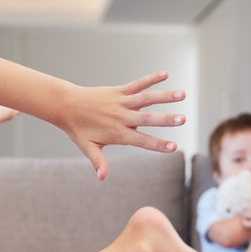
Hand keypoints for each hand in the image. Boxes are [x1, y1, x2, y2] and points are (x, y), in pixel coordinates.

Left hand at [57, 71, 184, 180]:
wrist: (67, 106)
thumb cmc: (78, 130)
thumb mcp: (88, 148)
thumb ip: (98, 161)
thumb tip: (102, 177)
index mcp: (118, 133)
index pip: (142, 140)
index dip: (158, 144)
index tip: (174, 148)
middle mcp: (122, 117)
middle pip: (147, 119)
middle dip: (166, 120)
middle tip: (183, 120)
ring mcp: (122, 102)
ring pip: (146, 98)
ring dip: (164, 96)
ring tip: (182, 95)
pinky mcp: (120, 91)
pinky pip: (138, 84)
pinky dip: (151, 79)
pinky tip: (166, 74)